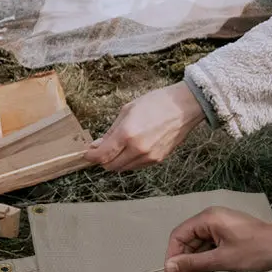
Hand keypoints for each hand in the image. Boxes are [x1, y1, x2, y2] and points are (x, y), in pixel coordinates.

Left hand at [87, 83, 205, 171]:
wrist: (183, 107)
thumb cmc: (157, 103)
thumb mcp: (127, 110)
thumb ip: (111, 131)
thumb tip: (98, 144)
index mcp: (127, 134)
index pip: (102, 155)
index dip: (91, 156)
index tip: (87, 153)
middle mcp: (137, 149)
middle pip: (110, 166)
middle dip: (102, 159)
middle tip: (100, 149)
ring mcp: (149, 156)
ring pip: (123, 168)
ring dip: (116, 160)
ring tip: (117, 147)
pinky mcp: (157, 160)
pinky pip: (136, 166)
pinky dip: (129, 160)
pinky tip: (131, 148)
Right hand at [162, 207, 271, 271]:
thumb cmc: (257, 250)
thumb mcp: (222, 259)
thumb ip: (193, 263)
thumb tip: (169, 267)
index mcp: (208, 219)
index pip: (179, 236)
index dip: (172, 257)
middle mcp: (211, 221)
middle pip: (189, 245)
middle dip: (189, 268)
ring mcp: (220, 229)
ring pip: (200, 251)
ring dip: (201, 270)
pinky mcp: (229, 237)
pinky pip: (212, 252)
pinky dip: (211, 267)